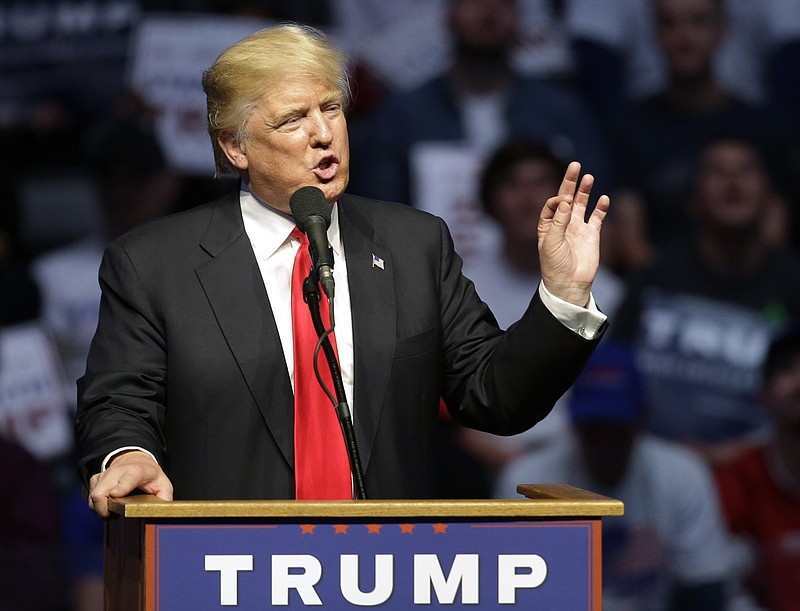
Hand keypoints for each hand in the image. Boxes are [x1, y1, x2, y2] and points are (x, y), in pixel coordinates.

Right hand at [87, 450, 172, 517]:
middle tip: (113, 517)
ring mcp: (104, 475)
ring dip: (100, 509)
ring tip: (113, 511)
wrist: (135, 460)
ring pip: (93, 496)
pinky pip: (89, 496)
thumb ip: (165, 498)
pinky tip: (108, 505)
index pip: (126, 480)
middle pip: (101, 492)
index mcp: (136, 472)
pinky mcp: (95, 479)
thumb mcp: (163, 484)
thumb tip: (163, 512)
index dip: (120, 488)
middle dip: (103, 509)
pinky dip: (96, 505)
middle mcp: (117, 472)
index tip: (116, 495)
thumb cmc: (150, 476)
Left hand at [538, 161, 609, 305]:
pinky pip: (597, 217)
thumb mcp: (551, 243)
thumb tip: (566, 201)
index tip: (564, 201)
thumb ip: (559, 221)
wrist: (569, 284)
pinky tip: (604, 199)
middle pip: (567, 198)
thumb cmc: (554, 265)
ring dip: (585, 191)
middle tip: (575, 165)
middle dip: (570, 182)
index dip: (558, 199)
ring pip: (583, 204)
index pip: (553, 204)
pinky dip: (601, 208)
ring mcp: (578, 228)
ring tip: (589, 177)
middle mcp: (563, 223)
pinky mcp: (592, 235)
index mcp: (548, 225)